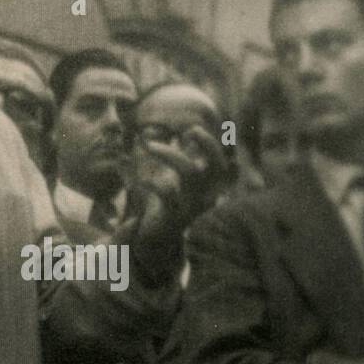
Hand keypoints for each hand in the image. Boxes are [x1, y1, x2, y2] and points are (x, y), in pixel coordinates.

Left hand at [133, 123, 228, 249]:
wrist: (155, 239)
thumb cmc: (163, 201)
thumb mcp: (171, 176)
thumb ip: (173, 152)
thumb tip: (164, 128)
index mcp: (208, 183)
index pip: (224, 159)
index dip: (219, 141)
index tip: (198, 124)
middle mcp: (205, 194)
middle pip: (219, 166)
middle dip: (208, 144)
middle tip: (191, 129)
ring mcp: (191, 206)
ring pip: (191, 174)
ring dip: (170, 153)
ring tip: (149, 144)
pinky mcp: (174, 217)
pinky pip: (168, 194)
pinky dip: (152, 181)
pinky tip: (140, 180)